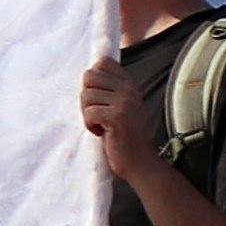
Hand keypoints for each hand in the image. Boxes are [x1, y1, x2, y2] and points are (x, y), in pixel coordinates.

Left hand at [80, 56, 164, 182]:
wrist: (139, 163)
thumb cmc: (122, 136)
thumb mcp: (119, 106)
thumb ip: (108, 88)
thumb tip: (87, 73)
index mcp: (129, 84)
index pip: (102, 62)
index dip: (93, 81)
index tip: (100, 99)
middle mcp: (129, 89)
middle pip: (88, 76)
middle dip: (86, 97)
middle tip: (97, 114)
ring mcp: (125, 102)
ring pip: (85, 95)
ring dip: (87, 113)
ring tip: (100, 125)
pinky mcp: (118, 117)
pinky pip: (89, 112)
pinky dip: (89, 125)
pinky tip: (101, 133)